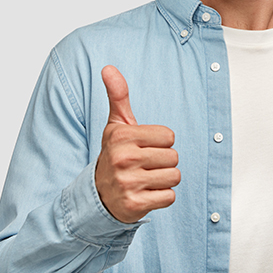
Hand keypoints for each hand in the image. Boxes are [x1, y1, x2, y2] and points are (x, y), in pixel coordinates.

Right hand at [95, 65, 180, 223]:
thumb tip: (108, 67)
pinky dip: (162, 197)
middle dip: (163, 161)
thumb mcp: (116, 125)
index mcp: (122, 136)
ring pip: (174, 177)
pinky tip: (146, 193)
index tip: (144, 147)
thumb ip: (118, 95)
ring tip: (146, 179)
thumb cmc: (115, 154)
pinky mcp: (134, 205)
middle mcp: (123, 159)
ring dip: (164, 180)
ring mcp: (128, 183)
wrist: (98, 195)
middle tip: (144, 165)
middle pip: (174, 156)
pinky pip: (169, 197)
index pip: (169, 136)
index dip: (161, 142)